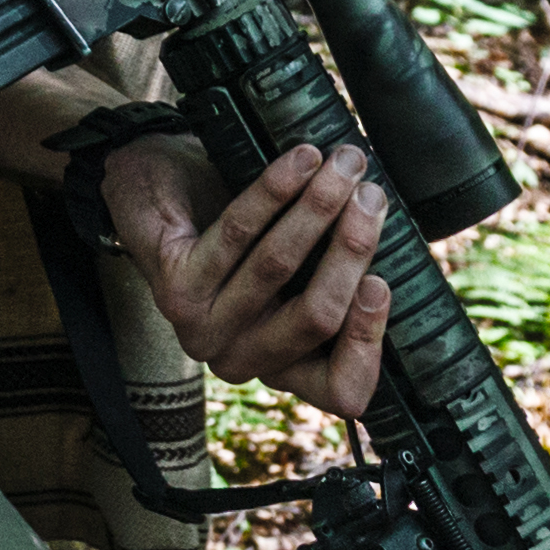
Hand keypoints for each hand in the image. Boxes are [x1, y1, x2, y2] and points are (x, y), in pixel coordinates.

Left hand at [100, 138, 390, 422]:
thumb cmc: (242, 230)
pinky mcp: (172, 287)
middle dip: (352, 247)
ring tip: (345, 164)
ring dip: (320, 207)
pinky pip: (238, 233)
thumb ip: (338, 269)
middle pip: (316, 316)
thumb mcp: (299, 264)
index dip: (368, 341)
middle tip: (372, 193)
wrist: (158, 190)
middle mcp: (241, 358)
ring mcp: (202, 328)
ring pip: (278, 268)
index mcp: (283, 364)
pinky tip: (301, 159)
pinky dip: (276, 190)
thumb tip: (392, 236)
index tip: (384, 283)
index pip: (340, 389)